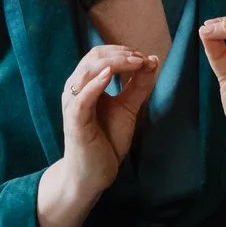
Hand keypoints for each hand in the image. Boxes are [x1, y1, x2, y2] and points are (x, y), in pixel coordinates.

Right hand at [36, 44, 155, 226]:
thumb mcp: (127, 108)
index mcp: (87, 84)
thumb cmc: (105, 140)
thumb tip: (152, 60)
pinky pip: (82, 97)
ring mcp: (73, 104)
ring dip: (114, 63)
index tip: (146, 58)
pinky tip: (110, 76)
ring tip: (135, 63)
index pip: (100, 55)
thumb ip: (138, 86)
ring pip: (87, 71)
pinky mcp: (74, 120)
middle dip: (121, 54)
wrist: (92, 174)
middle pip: (94, 57)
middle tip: (143, 60)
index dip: (123, 51)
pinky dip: (95, 83)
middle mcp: (76, 89)